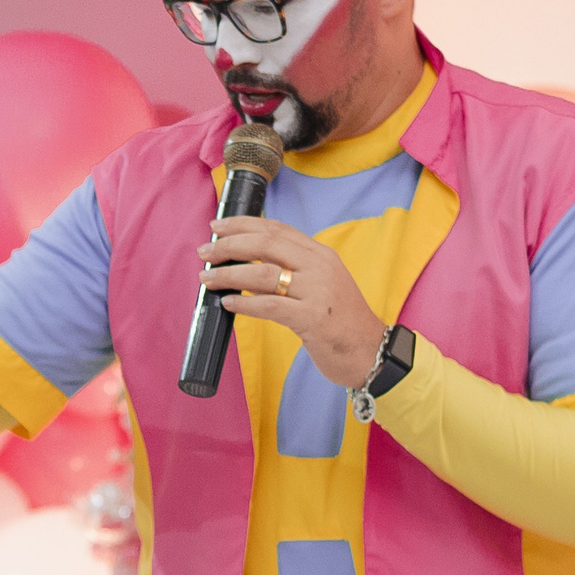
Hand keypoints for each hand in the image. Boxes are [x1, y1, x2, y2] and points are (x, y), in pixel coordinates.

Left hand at [200, 215, 386, 387]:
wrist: (370, 350)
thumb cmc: (339, 320)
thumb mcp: (321, 284)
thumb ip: (292, 270)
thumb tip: (246, 265)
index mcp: (321, 254)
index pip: (277, 229)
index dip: (243, 224)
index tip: (217, 226)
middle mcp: (321, 267)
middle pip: (266, 245)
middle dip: (229, 245)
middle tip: (204, 252)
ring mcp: (318, 292)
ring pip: (263, 274)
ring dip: (229, 274)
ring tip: (208, 279)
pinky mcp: (313, 319)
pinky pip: (270, 306)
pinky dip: (245, 304)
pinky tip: (228, 303)